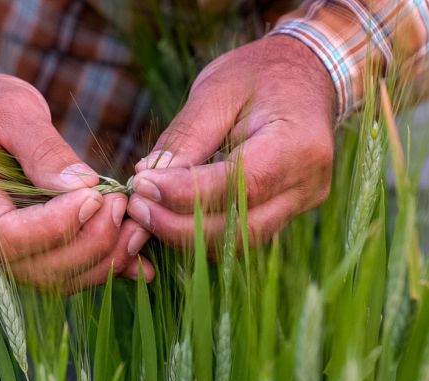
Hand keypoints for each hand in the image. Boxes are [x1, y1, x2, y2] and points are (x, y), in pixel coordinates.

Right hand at [0, 66, 152, 290]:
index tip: (96, 195)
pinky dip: (101, 269)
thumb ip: (42, 148)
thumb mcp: (8, 109)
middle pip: (37, 267)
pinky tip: (137, 262)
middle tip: (123, 205)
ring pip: (55, 279)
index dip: (58, 225)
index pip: (8, 237)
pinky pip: (63, 272)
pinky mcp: (24, 249)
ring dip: (103, 261)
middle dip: (91, 243)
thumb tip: (83, 186)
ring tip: (136, 227)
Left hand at [127, 35, 335, 249]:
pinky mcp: (288, 211)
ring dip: (187, 235)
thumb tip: (147, 178)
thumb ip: (186, 137)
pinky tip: (171, 216)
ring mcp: (301, 203)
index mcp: (297, 144)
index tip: (142, 186)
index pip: (239, 185)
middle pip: (239, 228)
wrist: (303, 75)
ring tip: (148, 211)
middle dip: (179, 225)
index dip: (185, 194)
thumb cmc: (257, 75)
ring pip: (239, 242)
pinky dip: (203, 233)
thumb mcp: (216, 90)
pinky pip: (241, 235)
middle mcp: (307, 183)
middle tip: (137, 207)